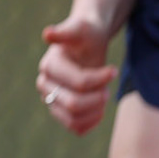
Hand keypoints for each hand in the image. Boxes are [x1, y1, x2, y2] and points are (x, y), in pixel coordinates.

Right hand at [36, 15, 117, 134]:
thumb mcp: (82, 29)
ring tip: (103, 96)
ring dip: (95, 111)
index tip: (114, 70)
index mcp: (49, 65)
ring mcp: (50, 99)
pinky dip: (91, 122)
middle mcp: (44, 84)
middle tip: (108, 87)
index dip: (101, 79)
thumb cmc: (87, 35)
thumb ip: (67, 30)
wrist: (87, 46)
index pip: (79, 84)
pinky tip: (100, 108)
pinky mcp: (59, 111)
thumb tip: (47, 34)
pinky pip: (75, 128)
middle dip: (98, 98)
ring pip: (73, 120)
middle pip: (74, 105)